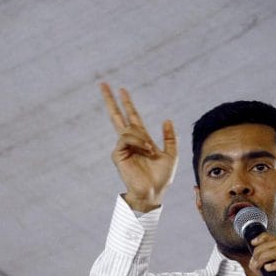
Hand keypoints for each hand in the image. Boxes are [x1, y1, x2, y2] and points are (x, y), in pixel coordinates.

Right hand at [101, 83, 176, 212]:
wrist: (154, 192)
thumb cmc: (162, 178)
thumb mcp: (171, 155)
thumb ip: (170, 138)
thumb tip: (167, 120)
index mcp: (141, 140)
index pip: (132, 117)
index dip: (127, 103)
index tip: (122, 90)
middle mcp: (130, 142)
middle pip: (118, 116)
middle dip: (111, 100)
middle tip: (103, 83)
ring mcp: (122, 147)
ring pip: (129, 129)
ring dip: (142, 138)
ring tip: (151, 151)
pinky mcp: (118, 154)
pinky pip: (126, 138)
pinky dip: (138, 142)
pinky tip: (146, 150)